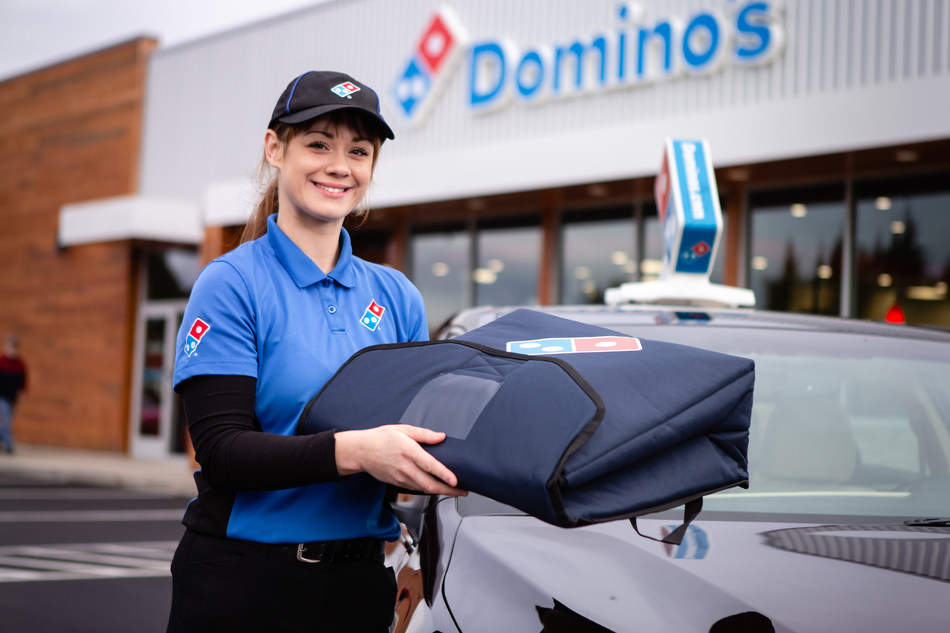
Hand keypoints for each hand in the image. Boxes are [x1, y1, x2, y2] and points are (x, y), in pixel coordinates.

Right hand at [334, 425, 467, 496]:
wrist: (361, 451)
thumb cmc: (381, 438)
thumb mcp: (403, 429)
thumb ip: (424, 434)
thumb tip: (441, 436)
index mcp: (408, 451)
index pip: (430, 465)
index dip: (444, 475)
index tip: (456, 481)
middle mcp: (405, 467)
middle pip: (429, 484)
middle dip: (448, 490)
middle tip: (462, 491)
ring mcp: (401, 478)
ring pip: (424, 489)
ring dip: (440, 491)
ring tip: (454, 490)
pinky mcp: (398, 483)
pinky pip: (416, 489)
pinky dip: (428, 490)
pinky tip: (436, 487)